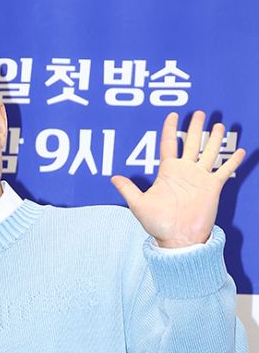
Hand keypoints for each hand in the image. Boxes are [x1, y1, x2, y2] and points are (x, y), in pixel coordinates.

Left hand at [110, 110, 245, 246]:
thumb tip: (113, 178)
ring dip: (214, 139)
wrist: (178, 239)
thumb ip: (128, 189)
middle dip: (195, 127)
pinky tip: (239, 150)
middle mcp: (185, 172)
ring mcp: (200, 178)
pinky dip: (233, 161)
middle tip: (200, 112)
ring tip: (218, 125)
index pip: (169, 144)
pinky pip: (224, 170)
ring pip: (209, 152)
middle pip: (192, 143)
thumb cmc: (158, 224)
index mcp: (168, 172)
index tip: (172, 115)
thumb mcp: (139, 204)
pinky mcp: (213, 187)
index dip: (170, 129)